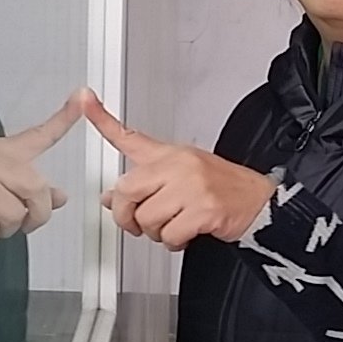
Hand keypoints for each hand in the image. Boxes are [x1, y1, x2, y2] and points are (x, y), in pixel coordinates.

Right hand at [0, 92, 81, 244]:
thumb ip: (25, 184)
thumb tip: (59, 196)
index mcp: (0, 149)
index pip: (38, 134)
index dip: (63, 117)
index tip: (83, 95)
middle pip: (37, 191)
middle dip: (37, 215)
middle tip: (25, 223)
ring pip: (13, 216)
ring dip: (7, 230)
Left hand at [82, 90, 276, 251]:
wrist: (258, 202)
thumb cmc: (220, 189)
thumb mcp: (181, 178)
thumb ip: (144, 186)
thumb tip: (111, 198)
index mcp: (169, 154)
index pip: (129, 135)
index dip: (102, 118)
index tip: (84, 99)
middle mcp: (178, 165)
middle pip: (127, 191)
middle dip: (128, 216)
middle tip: (138, 224)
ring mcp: (191, 186)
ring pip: (146, 217)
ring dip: (156, 233)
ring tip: (173, 226)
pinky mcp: (203, 209)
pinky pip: (169, 234)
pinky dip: (174, 242)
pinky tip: (186, 235)